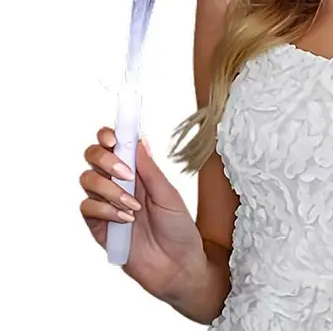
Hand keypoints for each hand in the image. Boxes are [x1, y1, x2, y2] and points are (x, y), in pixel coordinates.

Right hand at [79, 126, 205, 300]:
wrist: (177, 265)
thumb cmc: (178, 227)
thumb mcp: (168, 193)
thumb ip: (149, 168)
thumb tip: (136, 139)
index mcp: (138, 170)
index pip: (114, 144)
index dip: (108, 135)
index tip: (114, 137)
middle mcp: (118, 183)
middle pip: (92, 157)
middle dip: (104, 159)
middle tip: (126, 173)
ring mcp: (106, 204)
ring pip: (87, 180)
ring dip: (109, 189)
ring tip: (134, 205)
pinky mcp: (99, 226)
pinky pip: (87, 209)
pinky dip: (105, 210)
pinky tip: (125, 219)